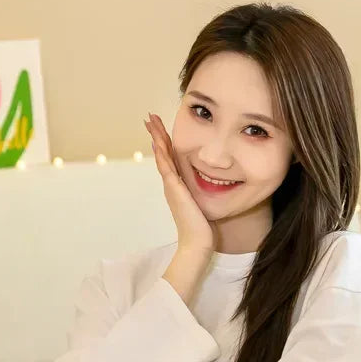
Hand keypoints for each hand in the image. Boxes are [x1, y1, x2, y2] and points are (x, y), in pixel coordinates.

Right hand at [144, 112, 214, 256]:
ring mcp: (172, 187)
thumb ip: (201, 194)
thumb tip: (211, 187)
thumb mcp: (201, 205)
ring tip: (149, 123)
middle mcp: (172, 185)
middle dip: (156, 134)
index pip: (170, 159)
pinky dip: (162, 155)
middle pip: (162, 154)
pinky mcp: (175, 190)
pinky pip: (167, 168)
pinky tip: (158, 143)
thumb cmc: (201, 228)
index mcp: (178, 186)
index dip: (164, 142)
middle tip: (149, 118)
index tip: (159, 128)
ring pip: (162, 157)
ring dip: (156, 138)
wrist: (197, 243)